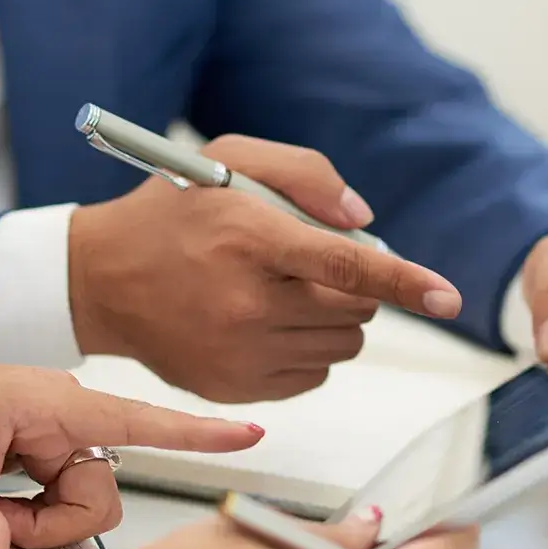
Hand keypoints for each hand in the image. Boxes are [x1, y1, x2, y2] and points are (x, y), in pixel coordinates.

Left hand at [0, 351, 262, 548]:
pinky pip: (56, 499)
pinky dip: (23, 516)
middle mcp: (59, 414)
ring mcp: (49, 435)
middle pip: (99, 490)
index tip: (250, 433)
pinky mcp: (37, 453)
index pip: (136, 420)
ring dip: (34, 523)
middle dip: (53, 525)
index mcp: (46, 402)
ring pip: (79, 502)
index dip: (195, 433)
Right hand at [69, 135, 462, 402]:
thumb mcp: (230, 159)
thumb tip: (363, 220)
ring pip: (341, 347)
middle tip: (311, 265)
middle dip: (355, 287)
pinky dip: (307, 350)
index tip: (448, 297)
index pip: (347, 265)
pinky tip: (264, 322)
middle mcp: (246, 304)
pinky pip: (313, 376)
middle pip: (355, 310)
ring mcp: (240, 354)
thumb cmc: (171, 213)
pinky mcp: (235, 388)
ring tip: (281, 291)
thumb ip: (305, 174)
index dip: (404, 281)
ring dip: (334, 318)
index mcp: (249, 239)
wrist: (99, 280)